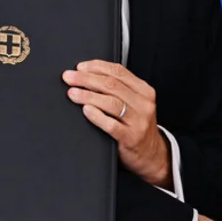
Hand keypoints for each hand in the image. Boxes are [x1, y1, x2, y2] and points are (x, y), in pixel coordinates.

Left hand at [63, 60, 170, 187]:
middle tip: (69, 77)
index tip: (80, 67)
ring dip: (88, 95)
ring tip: (73, 93)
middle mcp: (143, 104)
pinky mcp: (130, 137)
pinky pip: (111, 125)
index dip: (97, 67)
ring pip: (111, 102)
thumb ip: (119, 89)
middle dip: (87, 79)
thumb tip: (89, 75)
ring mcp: (138, 121)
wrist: (151, 154)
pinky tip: (86, 110)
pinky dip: (97, 116)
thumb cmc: (138, 125)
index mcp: (144, 90)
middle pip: (112, 85)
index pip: (119, 71)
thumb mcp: (135, 103)